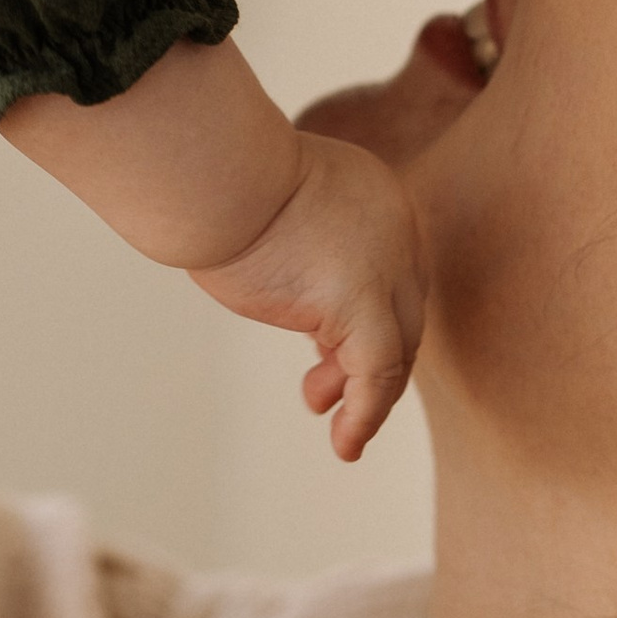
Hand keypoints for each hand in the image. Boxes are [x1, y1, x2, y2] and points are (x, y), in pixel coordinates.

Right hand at [190, 130, 426, 462]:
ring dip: (365, 394)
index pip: (390, 273)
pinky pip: (378, 375)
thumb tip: (283, 276)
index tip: (325, 351)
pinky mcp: (365, 306)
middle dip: (365, 359)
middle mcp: (397, 232)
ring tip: (337, 423)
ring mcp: (387, 270)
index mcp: (378, 199)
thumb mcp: (276, 204)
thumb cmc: (218, 179)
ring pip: (394, 348)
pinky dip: (365, 413)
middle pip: (400, 313)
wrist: (216, 174)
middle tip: (323, 390)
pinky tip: (347, 442)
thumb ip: (299, 238)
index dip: (363, 319)